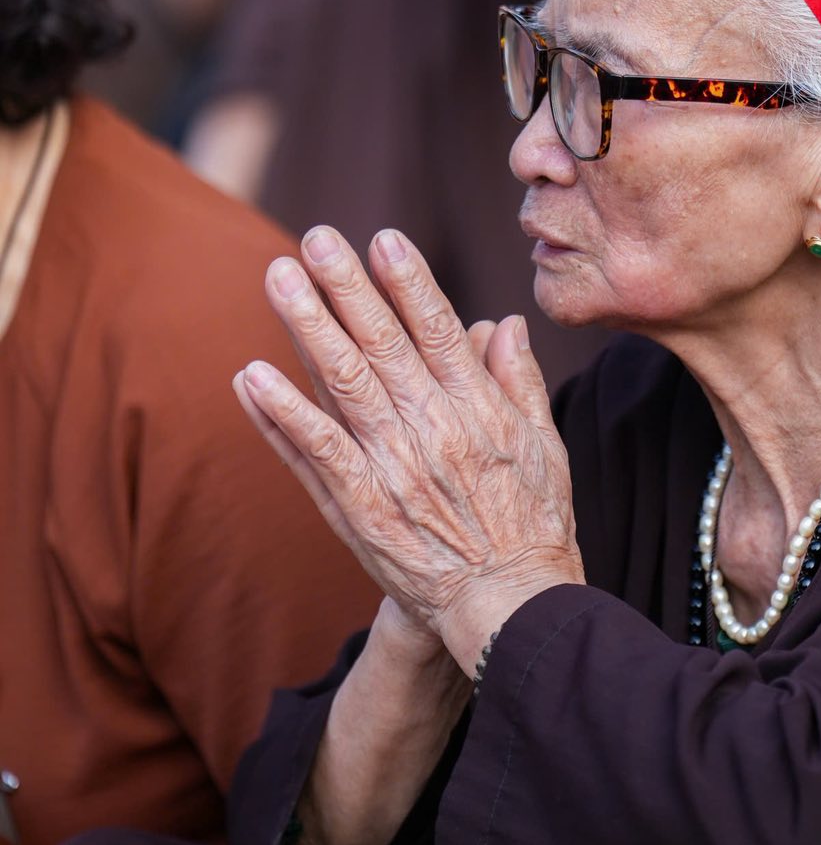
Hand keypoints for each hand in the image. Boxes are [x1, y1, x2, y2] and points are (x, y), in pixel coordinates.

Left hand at [232, 227, 582, 673]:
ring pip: (344, 383)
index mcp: (478, 409)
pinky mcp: (362, 509)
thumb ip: (519, 381)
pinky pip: (315, 452)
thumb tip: (502, 323)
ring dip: (307, 326)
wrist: (512, 606)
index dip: (408, 282)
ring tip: (279, 278)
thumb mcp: (545, 445)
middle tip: (316, 238)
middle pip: (382, 342)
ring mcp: (393, 468)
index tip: (383, 239)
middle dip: (347, 285)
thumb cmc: (534, 526)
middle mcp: (433, 429)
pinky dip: (282, 413)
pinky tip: (251, 376)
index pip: (438, 329)